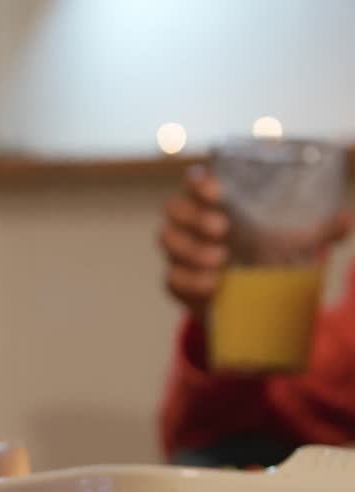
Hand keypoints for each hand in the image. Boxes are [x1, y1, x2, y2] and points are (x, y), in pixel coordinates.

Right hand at [160, 165, 351, 315]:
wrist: (250, 298)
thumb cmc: (266, 254)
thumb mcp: (294, 242)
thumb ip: (319, 230)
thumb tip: (345, 219)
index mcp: (213, 202)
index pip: (194, 181)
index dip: (199, 183)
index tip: (219, 192)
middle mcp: (190, 223)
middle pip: (173, 208)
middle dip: (194, 217)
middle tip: (223, 229)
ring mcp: (179, 252)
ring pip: (167, 241)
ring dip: (191, 250)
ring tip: (220, 261)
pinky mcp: (177, 281)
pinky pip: (171, 278)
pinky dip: (190, 281)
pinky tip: (212, 284)